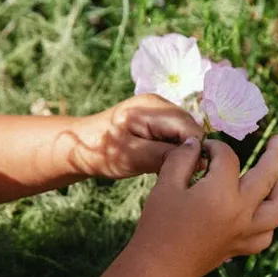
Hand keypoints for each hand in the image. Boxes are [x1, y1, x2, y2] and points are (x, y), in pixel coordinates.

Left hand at [72, 94, 203, 179]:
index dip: (196, 151)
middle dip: (189, 151)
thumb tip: (198, 157)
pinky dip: (174, 149)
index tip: (189, 173)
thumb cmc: (102, 152)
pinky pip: (177, 134)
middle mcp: (159, 103)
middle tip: (176, 173)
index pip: (190, 128)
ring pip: (186, 132)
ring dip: (182, 151)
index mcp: (151, 108)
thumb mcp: (132, 157)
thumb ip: (165, 155)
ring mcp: (159, 109)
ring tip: (167, 168)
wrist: (79, 146)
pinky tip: (163, 161)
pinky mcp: (157, 119)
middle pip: (191, 128)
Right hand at [129, 135, 277, 276]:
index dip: (215, 147)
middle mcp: (241, 212)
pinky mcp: (240, 248)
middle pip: (268, 175)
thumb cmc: (158, 224)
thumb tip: (197, 142)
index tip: (203, 148)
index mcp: (221, 193)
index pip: (228, 158)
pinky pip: (266, 234)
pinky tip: (260, 212)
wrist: (158, 268)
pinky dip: (268, 221)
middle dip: (275, 153)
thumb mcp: (165, 184)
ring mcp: (245, 232)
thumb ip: (182, 158)